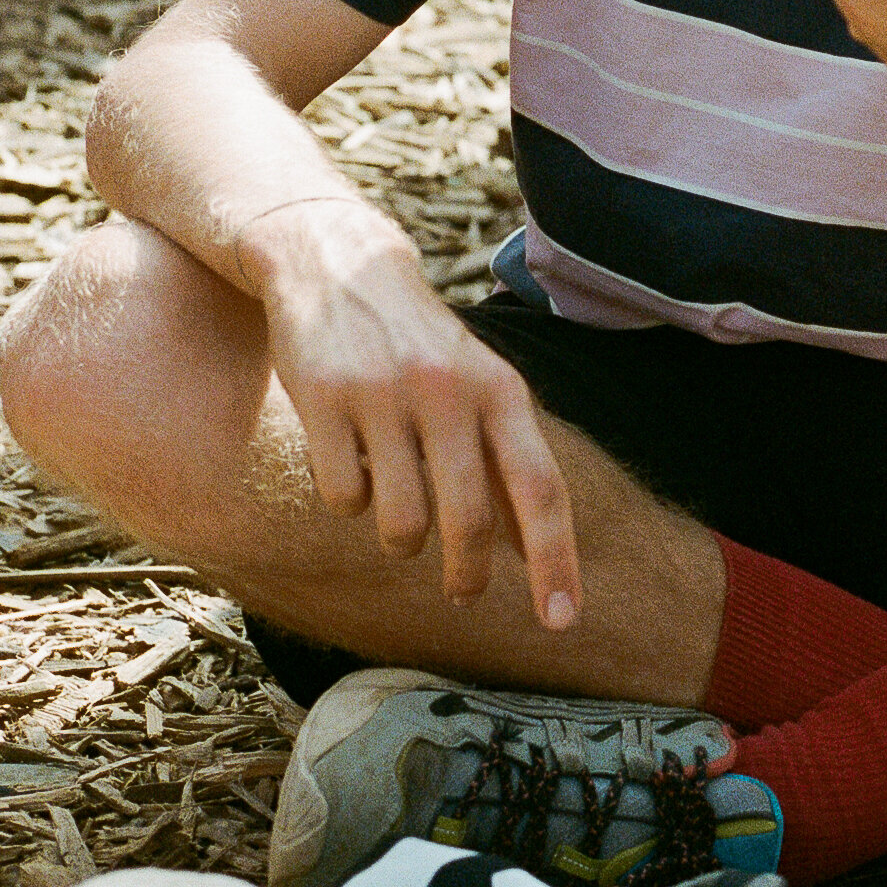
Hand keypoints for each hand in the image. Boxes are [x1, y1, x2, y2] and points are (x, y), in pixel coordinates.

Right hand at [242, 202, 580, 625]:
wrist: (337, 264)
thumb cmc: (421, 346)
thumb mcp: (479, 384)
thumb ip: (506, 461)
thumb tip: (536, 556)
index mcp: (500, 389)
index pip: (541, 489)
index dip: (556, 561)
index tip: (563, 622)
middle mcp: (449, 391)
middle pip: (469, 524)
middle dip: (468, 577)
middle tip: (464, 592)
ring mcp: (384, 396)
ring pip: (400, 527)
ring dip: (401, 540)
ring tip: (397, 504)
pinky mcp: (324, 401)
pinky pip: (344, 500)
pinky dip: (349, 498)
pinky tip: (349, 458)